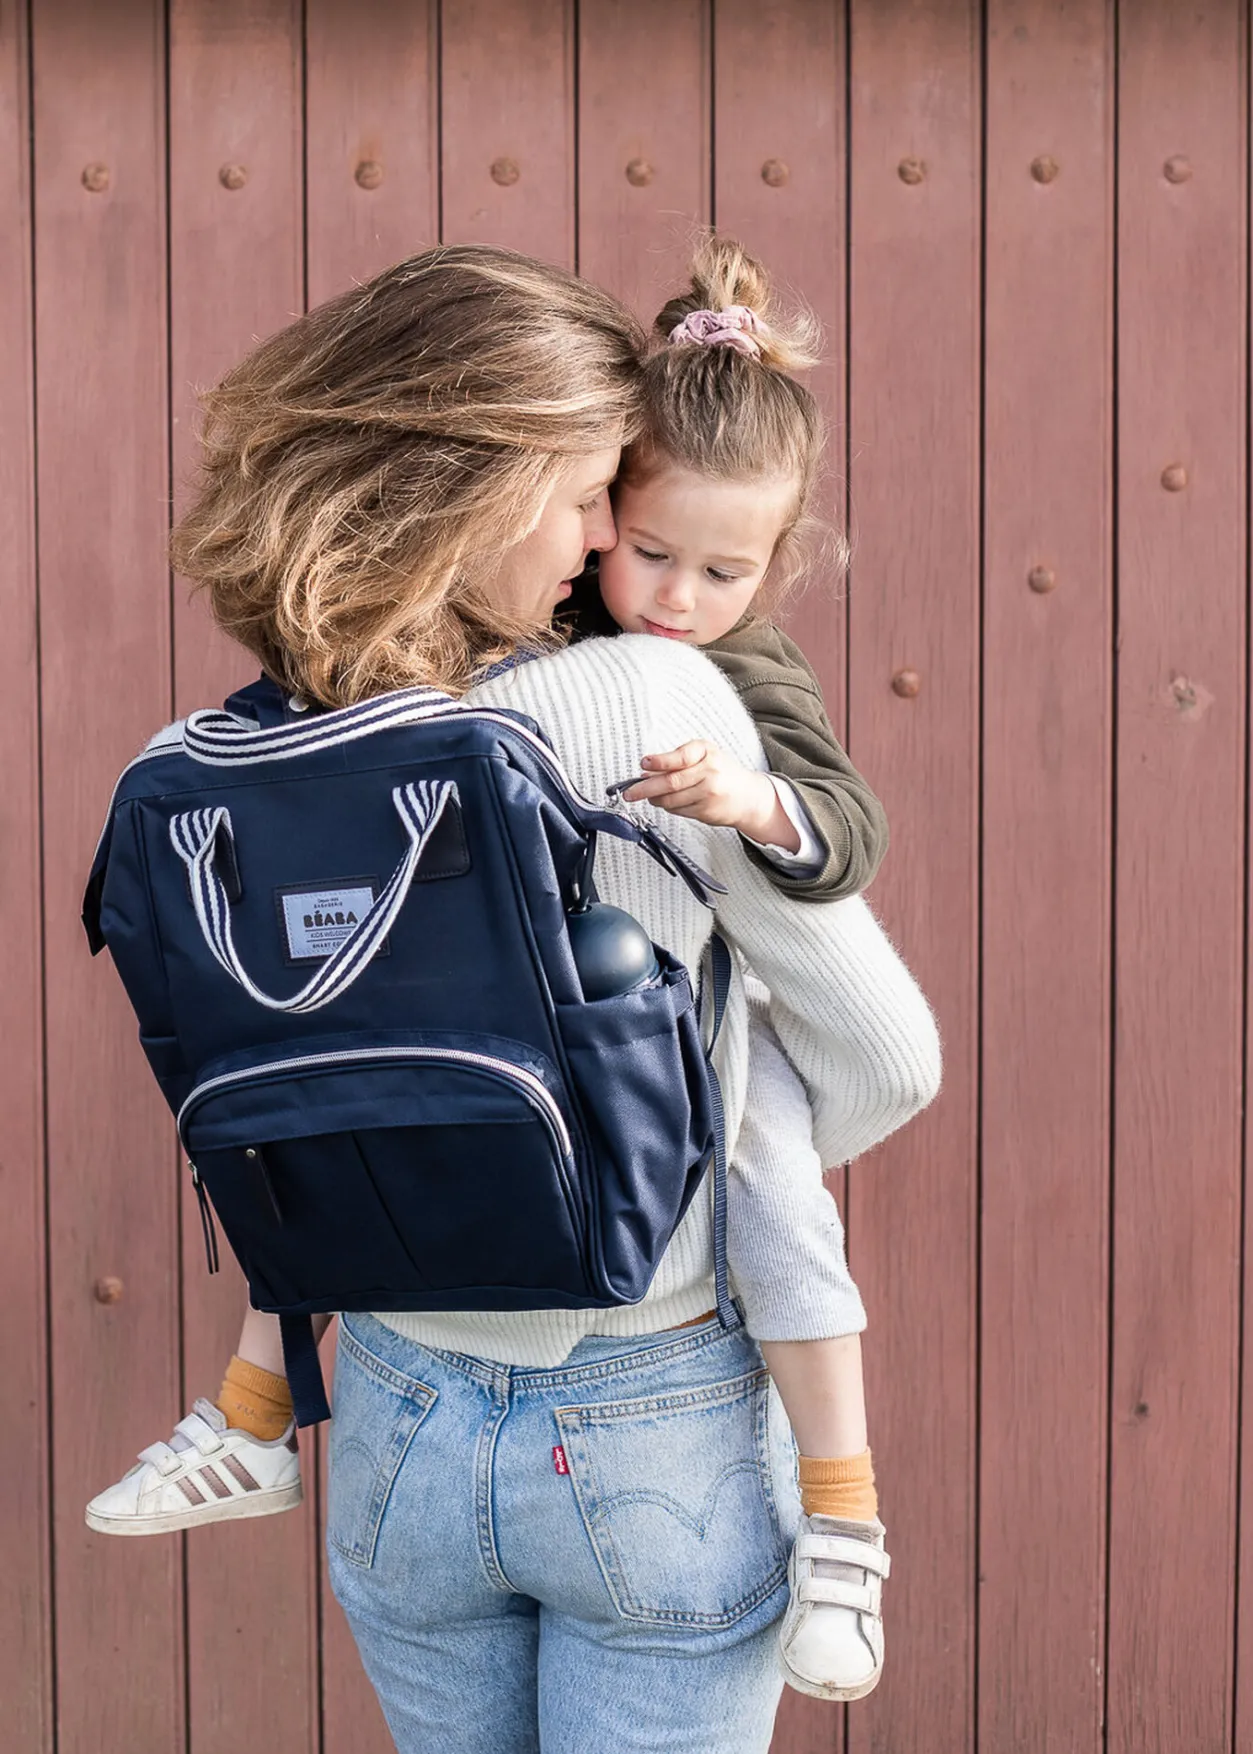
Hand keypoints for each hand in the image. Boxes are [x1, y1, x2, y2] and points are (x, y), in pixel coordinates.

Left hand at [623, 742, 798, 849]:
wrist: (748, 796)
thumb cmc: (723, 772)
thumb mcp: (705, 755)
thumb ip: (678, 760)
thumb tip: (647, 771)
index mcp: (707, 752)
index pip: (680, 757)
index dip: (659, 761)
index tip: (643, 764)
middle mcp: (710, 771)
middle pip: (671, 782)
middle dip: (645, 788)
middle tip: (630, 793)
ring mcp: (709, 793)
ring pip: (671, 799)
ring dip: (655, 799)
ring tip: (650, 796)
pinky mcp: (706, 810)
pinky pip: (678, 810)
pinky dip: (668, 807)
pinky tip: (668, 802)